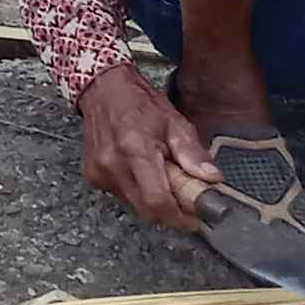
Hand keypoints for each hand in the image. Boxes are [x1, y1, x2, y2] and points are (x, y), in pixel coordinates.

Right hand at [77, 62, 220, 232]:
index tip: (195, 217)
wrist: (102, 88)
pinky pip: (123, 197)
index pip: (157, 201)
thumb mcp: (174, 122)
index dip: (180, 216)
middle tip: (185, 201)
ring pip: (136, 207)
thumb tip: (212, 178)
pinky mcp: (93, 175)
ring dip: (154, 202)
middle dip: (171, 213)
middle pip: (147, 211)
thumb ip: (193, 153)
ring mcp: (99, 171)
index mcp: (135, 148)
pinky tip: (143, 173)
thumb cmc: (139, 102)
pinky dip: (138, 193)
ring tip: (163, 178)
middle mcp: (113, 163)